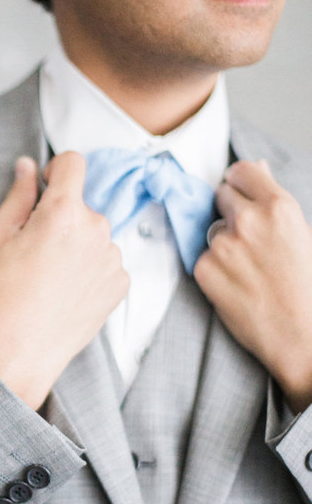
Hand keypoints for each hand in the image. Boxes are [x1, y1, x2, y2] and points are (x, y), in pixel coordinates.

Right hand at [0, 152, 128, 409]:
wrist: (17, 354)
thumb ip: (17, 196)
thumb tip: (27, 167)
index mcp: (63, 211)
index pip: (73, 162)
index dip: (57, 170)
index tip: (46, 190)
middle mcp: (96, 229)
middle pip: (82, 206)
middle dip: (61, 219)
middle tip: (36, 252)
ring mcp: (113, 259)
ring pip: (94, 236)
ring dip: (77, 246)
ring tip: (51, 279)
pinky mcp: (121, 284)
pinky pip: (106, 263)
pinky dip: (90, 271)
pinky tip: (67, 293)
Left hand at [194, 159, 311, 412]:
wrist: (300, 335)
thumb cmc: (305, 288)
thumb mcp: (300, 233)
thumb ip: (273, 201)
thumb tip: (257, 169)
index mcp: (278, 206)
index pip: (241, 171)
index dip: (239, 183)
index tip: (240, 194)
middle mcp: (248, 220)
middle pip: (221, 195)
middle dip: (230, 211)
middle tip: (247, 240)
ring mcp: (223, 245)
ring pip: (211, 230)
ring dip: (222, 243)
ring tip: (247, 269)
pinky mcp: (204, 269)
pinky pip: (202, 257)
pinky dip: (213, 269)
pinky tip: (235, 285)